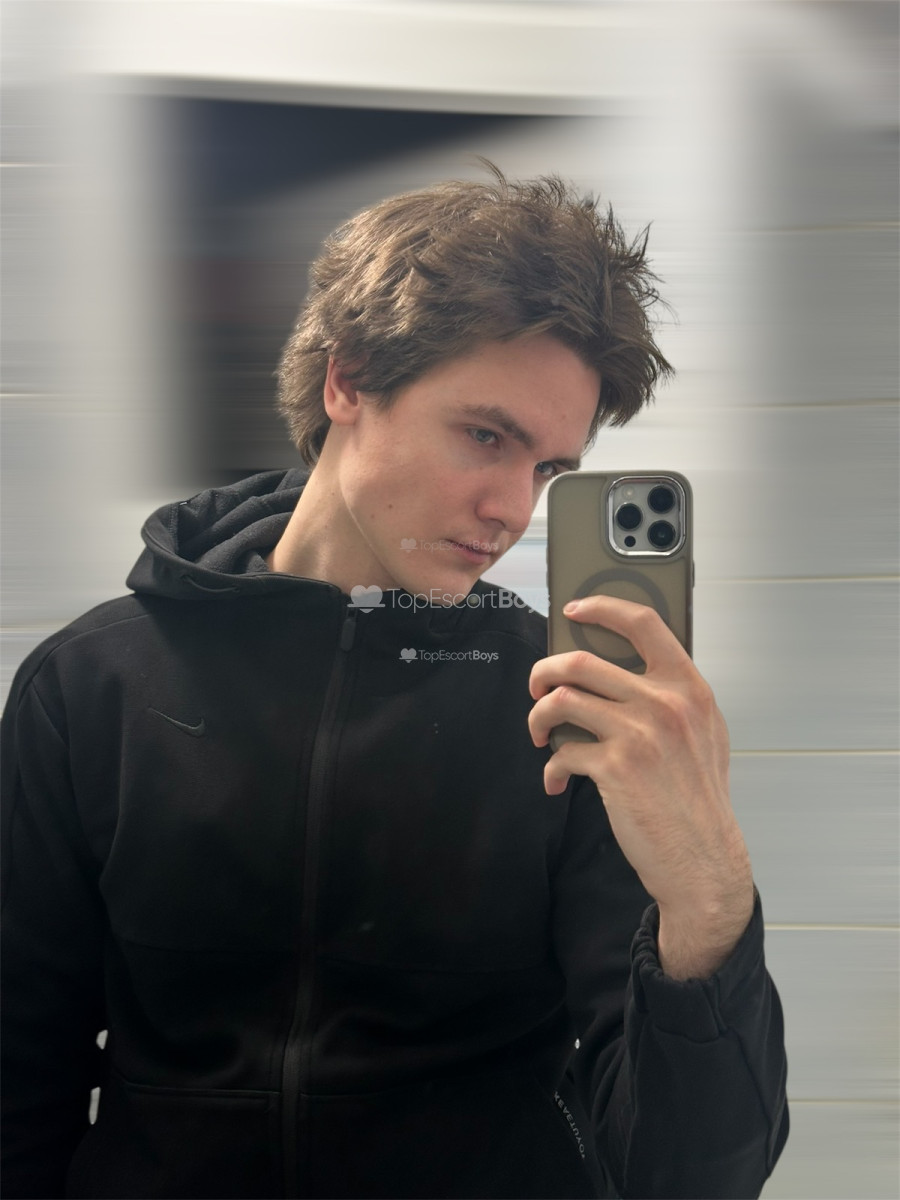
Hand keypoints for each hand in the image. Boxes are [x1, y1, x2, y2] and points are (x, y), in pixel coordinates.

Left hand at [528, 595, 753, 978]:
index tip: (574, 608)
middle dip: (545, 671)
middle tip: (537, 687)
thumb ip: (671, 698)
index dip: (603, 607)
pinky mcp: (615, 767)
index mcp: (689, 689)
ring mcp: (640, 733)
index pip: (644, 624)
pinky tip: (558, 780)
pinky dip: (552, 766)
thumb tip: (619, 672)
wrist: (703, 860)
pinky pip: (563, 751)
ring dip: (539, 716)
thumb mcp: (703, 734)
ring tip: (540, 734)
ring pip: (562, 699)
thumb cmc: (698, 799)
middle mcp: (665, 704)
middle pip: (582, 660)